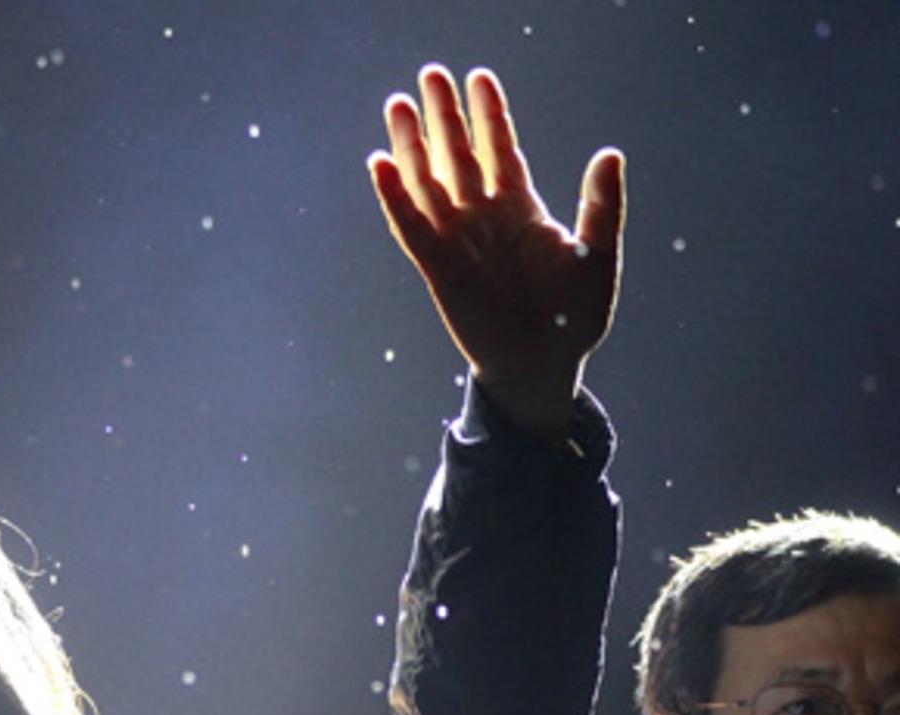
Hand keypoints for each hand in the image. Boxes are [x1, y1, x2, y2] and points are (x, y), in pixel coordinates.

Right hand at [368, 65, 623, 440]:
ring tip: (397, 105)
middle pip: (457, 156)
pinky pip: (411, 226)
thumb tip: (610, 154)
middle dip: (444, 115)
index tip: (480, 77)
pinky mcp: (438, 269)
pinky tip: (380, 164)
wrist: (545, 365)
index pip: (499, 150)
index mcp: (521, 212)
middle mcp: (484, 221)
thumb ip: (602, 205)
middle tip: (430, 73)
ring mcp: (458, 243)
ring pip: (428, 183)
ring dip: (411, 145)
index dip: (489, 115)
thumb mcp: (598, 254)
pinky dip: (395, 196)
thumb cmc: (576, 316)